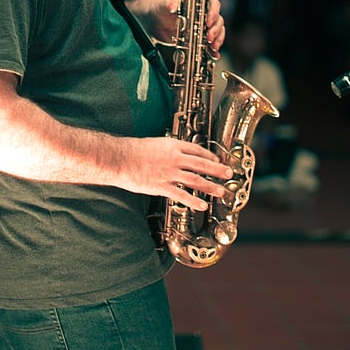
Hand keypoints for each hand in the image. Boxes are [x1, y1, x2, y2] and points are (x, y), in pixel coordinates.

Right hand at [118, 135, 232, 210]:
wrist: (119, 158)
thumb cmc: (133, 150)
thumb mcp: (154, 144)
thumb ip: (167, 150)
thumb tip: (176, 155)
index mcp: (173, 145)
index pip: (197, 150)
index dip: (209, 156)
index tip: (217, 161)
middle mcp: (174, 158)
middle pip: (202, 164)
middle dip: (218, 170)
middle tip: (229, 174)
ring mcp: (169, 173)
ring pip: (196, 180)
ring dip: (211, 187)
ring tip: (221, 192)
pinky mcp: (161, 186)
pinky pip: (181, 195)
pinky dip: (193, 201)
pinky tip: (202, 206)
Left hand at [126, 0, 224, 50]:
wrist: (152, 23)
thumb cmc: (159, 10)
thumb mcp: (162, 5)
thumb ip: (169, 3)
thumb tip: (173, 4)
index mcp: (196, 4)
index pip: (212, 5)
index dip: (213, 12)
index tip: (208, 21)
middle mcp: (201, 15)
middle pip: (217, 20)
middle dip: (216, 29)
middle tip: (209, 37)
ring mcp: (201, 28)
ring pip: (217, 32)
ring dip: (218, 39)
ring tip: (213, 47)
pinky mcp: (198, 39)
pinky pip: (210, 44)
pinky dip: (213, 50)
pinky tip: (213, 55)